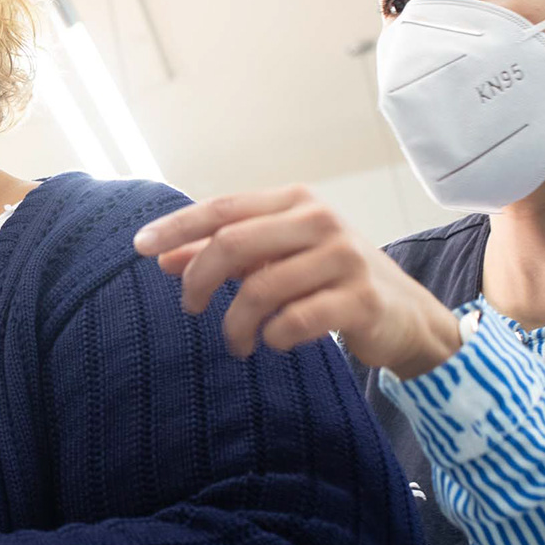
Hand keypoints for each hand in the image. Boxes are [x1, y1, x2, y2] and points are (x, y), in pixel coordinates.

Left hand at [132, 185, 463, 379]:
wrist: (406, 314)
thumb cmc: (330, 280)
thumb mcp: (277, 258)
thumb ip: (225, 254)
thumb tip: (163, 258)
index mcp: (295, 201)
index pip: (223, 208)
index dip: (177, 227)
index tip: (139, 248)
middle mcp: (320, 221)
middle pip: (233, 244)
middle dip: (199, 280)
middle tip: (188, 309)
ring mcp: (344, 257)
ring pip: (260, 288)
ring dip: (235, 324)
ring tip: (235, 343)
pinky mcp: (360, 298)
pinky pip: (296, 320)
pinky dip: (274, 337)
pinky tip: (273, 343)